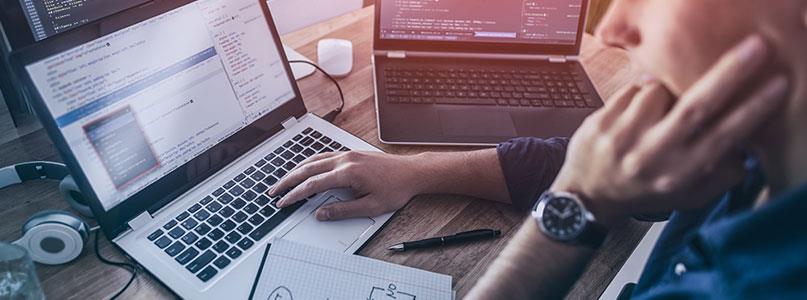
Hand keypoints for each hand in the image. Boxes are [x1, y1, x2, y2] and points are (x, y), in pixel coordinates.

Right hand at [268, 151, 426, 220]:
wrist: (412, 172)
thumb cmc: (396, 189)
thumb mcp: (370, 206)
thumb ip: (343, 211)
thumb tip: (320, 214)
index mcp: (348, 172)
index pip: (313, 184)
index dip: (295, 195)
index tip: (283, 202)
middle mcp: (345, 159)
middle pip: (307, 168)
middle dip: (288, 181)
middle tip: (273, 192)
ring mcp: (347, 154)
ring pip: (314, 159)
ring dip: (296, 170)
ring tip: (283, 181)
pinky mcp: (351, 153)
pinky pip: (324, 155)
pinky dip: (309, 162)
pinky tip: (304, 168)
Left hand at [552, 35, 788, 222]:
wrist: (586, 194)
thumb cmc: (645, 192)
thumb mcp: (687, 197)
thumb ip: (720, 177)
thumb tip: (746, 150)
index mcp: (677, 174)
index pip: (721, 138)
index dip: (751, 111)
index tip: (775, 86)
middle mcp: (650, 155)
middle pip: (695, 107)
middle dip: (728, 75)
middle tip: (753, 50)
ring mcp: (622, 137)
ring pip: (659, 91)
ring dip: (667, 91)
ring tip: (660, 111)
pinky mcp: (600, 121)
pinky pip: (632, 90)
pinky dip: (640, 93)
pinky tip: (637, 113)